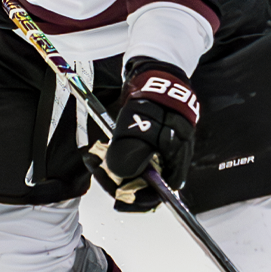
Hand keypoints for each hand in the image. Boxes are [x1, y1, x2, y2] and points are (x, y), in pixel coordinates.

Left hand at [83, 60, 197, 211]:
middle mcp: (171, 158)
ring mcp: (160, 150)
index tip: (117, 197)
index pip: (160, 194)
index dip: (138, 200)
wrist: (154, 71)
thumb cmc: (152, 95)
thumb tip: (121, 175)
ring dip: (114, 169)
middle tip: (98, 168)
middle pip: (145, 185)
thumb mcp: (138, 123)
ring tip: (95, 157)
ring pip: (136, 172)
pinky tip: (102, 149)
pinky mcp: (149, 142)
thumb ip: (132, 151)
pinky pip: (132, 159)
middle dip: (119, 180)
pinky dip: (116, 156)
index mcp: (176, 157)